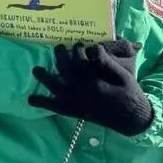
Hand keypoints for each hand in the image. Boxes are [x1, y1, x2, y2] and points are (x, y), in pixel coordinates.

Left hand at [28, 42, 153, 136]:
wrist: (131, 118)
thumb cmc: (129, 93)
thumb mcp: (123, 76)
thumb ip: (107, 63)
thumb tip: (94, 48)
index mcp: (95, 81)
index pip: (80, 62)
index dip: (77, 50)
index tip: (78, 43)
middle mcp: (82, 92)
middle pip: (65, 72)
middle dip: (59, 58)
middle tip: (58, 47)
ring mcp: (77, 103)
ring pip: (56, 88)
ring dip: (45, 78)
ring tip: (36, 69)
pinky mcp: (75, 112)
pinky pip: (56, 108)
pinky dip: (43, 103)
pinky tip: (31, 99)